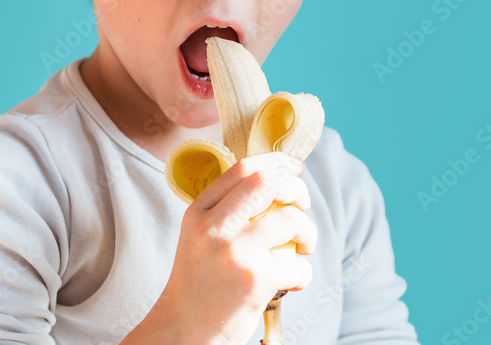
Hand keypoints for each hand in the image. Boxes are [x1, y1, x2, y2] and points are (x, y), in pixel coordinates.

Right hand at [149, 152, 316, 344]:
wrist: (183, 329)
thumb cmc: (199, 283)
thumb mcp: (199, 236)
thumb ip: (226, 210)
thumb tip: (273, 181)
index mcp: (199, 211)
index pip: (242, 168)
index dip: (276, 162)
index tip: (294, 167)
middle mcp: (213, 226)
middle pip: (268, 183)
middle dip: (297, 189)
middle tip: (303, 207)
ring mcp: (234, 252)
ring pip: (290, 220)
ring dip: (308, 232)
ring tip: (302, 248)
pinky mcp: (254, 280)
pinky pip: (298, 265)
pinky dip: (304, 273)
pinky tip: (292, 282)